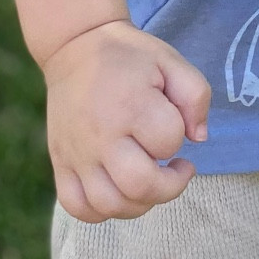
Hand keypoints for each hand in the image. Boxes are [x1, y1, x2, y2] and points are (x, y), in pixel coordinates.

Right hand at [42, 19, 212, 222]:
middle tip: (177, 169)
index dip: (178, 139)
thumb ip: (196, 96)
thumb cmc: (130, 57)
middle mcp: (101, 134)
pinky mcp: (60, 162)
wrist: (76, 46)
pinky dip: (101, 211)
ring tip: (150, 182)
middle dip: (170, 186)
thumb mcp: (171, 61)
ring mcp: (77, 153)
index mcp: (131, 105)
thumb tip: (198, 138)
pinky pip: (77, 206)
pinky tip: (119, 192)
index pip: (169, 143)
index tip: (174, 124)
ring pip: (109, 205)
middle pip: (140, 186)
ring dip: (140, 203)